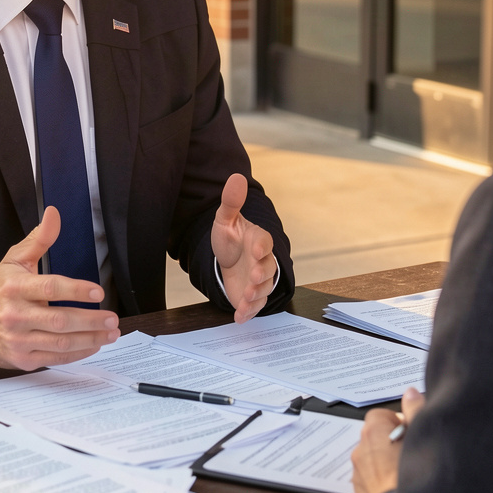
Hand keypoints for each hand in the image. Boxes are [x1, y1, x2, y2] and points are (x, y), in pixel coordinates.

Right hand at [0, 207, 120, 369]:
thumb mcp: (15, 259)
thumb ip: (39, 238)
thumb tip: (53, 214)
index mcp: (16, 287)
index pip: (50, 288)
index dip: (76, 290)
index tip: (98, 292)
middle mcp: (15, 314)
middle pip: (59, 319)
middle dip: (90, 320)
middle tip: (112, 317)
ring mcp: (18, 339)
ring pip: (60, 342)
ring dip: (90, 339)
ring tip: (110, 332)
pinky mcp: (21, 358)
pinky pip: (55, 357)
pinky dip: (78, 353)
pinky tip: (93, 345)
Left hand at [211, 173, 276, 323]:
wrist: (228, 260)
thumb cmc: (230, 238)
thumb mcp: (225, 220)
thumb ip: (231, 201)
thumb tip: (237, 176)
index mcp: (257, 240)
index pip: (264, 242)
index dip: (262, 246)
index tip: (256, 250)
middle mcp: (261, 261)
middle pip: (267, 268)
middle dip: (261, 275)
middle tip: (252, 278)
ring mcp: (258, 280)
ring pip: (263, 289)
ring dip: (256, 295)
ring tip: (245, 298)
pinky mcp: (251, 296)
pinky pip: (254, 306)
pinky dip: (248, 312)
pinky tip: (238, 317)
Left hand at [350, 387, 425, 492]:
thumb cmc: (412, 477)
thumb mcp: (420, 435)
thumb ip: (415, 410)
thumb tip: (410, 393)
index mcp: (374, 430)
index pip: (381, 414)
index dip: (398, 422)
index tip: (411, 432)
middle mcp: (361, 447)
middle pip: (376, 435)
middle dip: (392, 440)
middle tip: (411, 451)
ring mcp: (358, 470)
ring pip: (373, 457)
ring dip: (385, 460)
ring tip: (406, 472)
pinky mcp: (360, 490)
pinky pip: (370, 477)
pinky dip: (381, 478)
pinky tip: (398, 486)